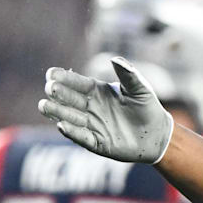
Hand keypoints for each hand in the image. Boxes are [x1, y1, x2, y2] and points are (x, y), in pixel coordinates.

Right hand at [38, 57, 173, 163]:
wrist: (157, 135)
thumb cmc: (148, 108)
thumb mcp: (140, 89)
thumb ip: (129, 74)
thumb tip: (114, 59)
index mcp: (98, 92)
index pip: (77, 83)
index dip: (64, 78)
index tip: (51, 73)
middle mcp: (91, 108)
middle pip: (70, 100)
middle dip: (58, 94)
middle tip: (49, 88)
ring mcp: (93, 125)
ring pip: (70, 118)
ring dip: (58, 112)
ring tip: (44, 106)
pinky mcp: (97, 143)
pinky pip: (82, 137)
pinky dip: (72, 132)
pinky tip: (61, 126)